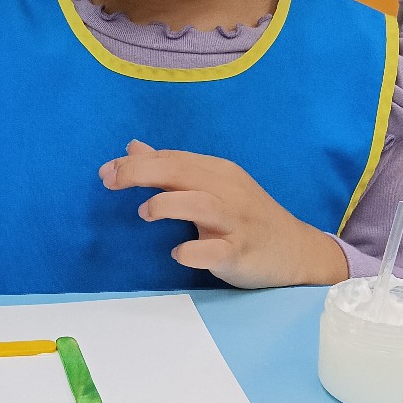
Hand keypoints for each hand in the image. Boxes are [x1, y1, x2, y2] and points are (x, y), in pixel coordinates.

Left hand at [98, 140, 348, 288]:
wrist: (296, 251)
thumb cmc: (246, 218)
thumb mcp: (212, 187)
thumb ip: (172, 169)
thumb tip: (134, 148)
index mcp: (218, 173)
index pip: (174, 159)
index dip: (137, 163)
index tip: (106, 171)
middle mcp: (227, 192)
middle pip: (182, 173)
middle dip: (141, 173)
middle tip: (110, 181)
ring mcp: (236, 223)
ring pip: (200, 204)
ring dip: (167, 205)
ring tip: (144, 213)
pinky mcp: (242, 252)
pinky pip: (215, 251)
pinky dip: (193, 251)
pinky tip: (177, 254)